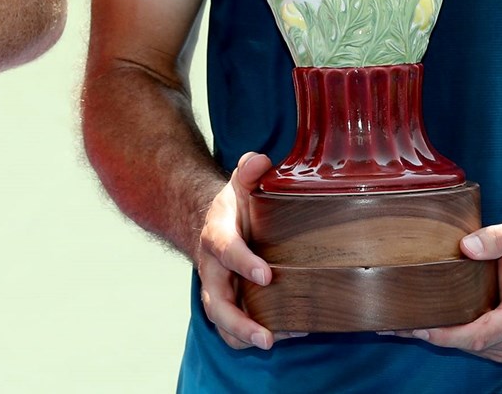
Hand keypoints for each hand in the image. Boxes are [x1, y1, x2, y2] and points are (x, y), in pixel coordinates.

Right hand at [195, 153, 284, 350]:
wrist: (214, 227)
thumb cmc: (234, 210)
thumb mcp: (240, 186)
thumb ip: (249, 171)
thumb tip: (261, 160)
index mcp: (216, 237)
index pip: (225, 250)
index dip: (243, 263)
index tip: (267, 275)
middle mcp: (212, 271)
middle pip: (217, 304)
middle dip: (239, 323)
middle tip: (266, 337)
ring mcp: (219, 292)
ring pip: (223, 324)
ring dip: (246, 337)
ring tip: (276, 342)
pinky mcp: (231, 307)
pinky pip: (235, 331)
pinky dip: (254, 338)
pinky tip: (288, 333)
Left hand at [413, 217, 501, 361]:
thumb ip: (497, 237)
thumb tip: (468, 247)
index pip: (481, 334)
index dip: (450, 336)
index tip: (421, 329)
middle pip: (470, 344)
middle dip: (435, 337)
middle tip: (396, 326)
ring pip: (468, 347)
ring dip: (438, 339)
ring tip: (402, 325)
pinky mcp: (500, 343)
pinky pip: (471, 345)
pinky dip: (448, 337)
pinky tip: (423, 324)